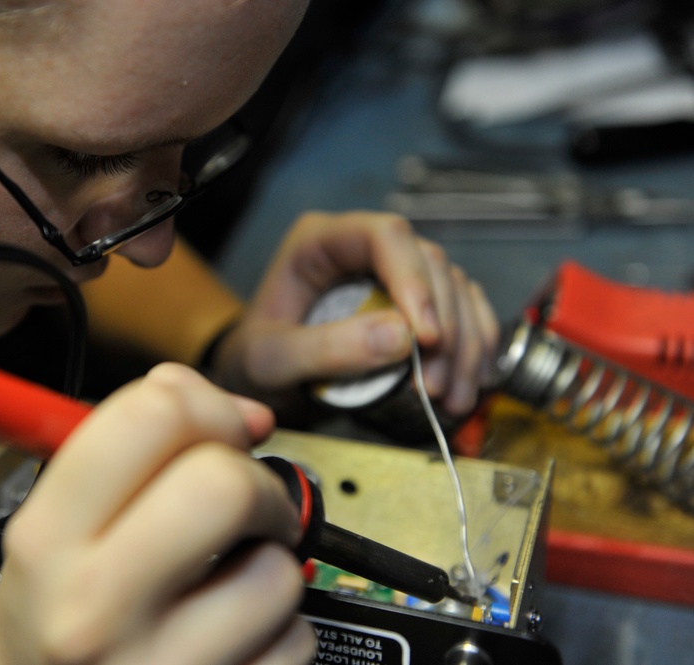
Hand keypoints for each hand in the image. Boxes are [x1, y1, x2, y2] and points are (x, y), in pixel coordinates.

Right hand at [0, 363, 315, 664]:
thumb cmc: (53, 614)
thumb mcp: (57, 524)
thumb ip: (134, 449)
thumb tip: (244, 415)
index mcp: (50, 537)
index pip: (151, 416)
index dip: (205, 405)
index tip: (219, 428)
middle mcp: (94, 606)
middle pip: (223, 487)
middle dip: (257, 483)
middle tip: (249, 503)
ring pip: (276, 574)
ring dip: (270, 568)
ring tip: (231, 581)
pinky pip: (293, 644)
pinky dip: (279, 631)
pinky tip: (235, 632)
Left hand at [209, 211, 498, 421]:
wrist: (254, 383)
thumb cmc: (252, 360)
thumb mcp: (272, 359)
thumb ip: (326, 348)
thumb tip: (402, 338)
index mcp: (321, 242)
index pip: (385, 236)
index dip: (414, 280)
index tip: (426, 337)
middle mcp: (362, 250)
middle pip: (429, 263)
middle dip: (444, 326)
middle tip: (433, 386)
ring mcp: (392, 276)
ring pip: (453, 290)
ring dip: (464, 346)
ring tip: (450, 399)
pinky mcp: (413, 307)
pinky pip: (461, 316)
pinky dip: (472, 352)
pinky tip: (466, 387)